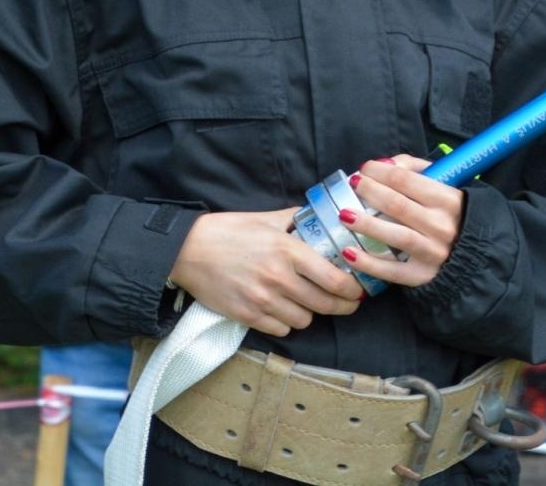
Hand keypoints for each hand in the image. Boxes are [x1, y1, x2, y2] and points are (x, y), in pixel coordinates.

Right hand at [169, 208, 362, 336]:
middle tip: (347, 303)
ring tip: (307, 302)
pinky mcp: (247, 316)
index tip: (358, 290)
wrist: (187, 250)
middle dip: (343, 306)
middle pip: (326, 305)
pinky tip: (282, 309)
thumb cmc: (227, 230)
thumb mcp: (265, 218)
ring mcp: (263, 300)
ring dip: (310, 313)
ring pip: (304, 320)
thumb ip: (296, 219)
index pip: (334, 280)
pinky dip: (286, 322)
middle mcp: (279, 278)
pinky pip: (281, 329)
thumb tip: (321, 216)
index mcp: (288, 251)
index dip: (353, 290)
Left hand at [336, 155, 463, 288]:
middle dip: (369, 191)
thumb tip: (386, 163)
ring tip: (344, 214)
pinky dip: (369, 262)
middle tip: (352, 185)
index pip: (406, 179)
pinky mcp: (423, 276)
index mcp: (448, 199)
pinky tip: (349, 253)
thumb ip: (418, 170)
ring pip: (395, 235)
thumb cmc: (456, 215)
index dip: (380, 171)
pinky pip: (392, 271)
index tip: (364, 169)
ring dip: (366, 224)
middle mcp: (441, 226)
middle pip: (397, 204)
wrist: (480, 255)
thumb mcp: (448, 187)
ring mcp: (433, 252)